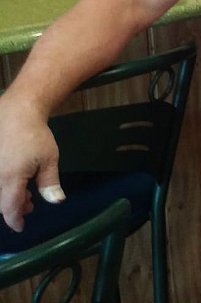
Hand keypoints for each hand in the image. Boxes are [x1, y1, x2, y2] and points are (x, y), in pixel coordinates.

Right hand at [0, 96, 63, 231]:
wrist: (16, 112)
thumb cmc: (35, 136)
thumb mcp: (48, 159)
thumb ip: (50, 183)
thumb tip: (57, 202)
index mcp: (9, 179)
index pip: (9, 209)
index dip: (15, 221)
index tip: (20, 227)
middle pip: (0, 203)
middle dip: (14, 208)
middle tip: (31, 205)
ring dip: (8, 197)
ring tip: (26, 194)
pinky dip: (3, 187)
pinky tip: (15, 182)